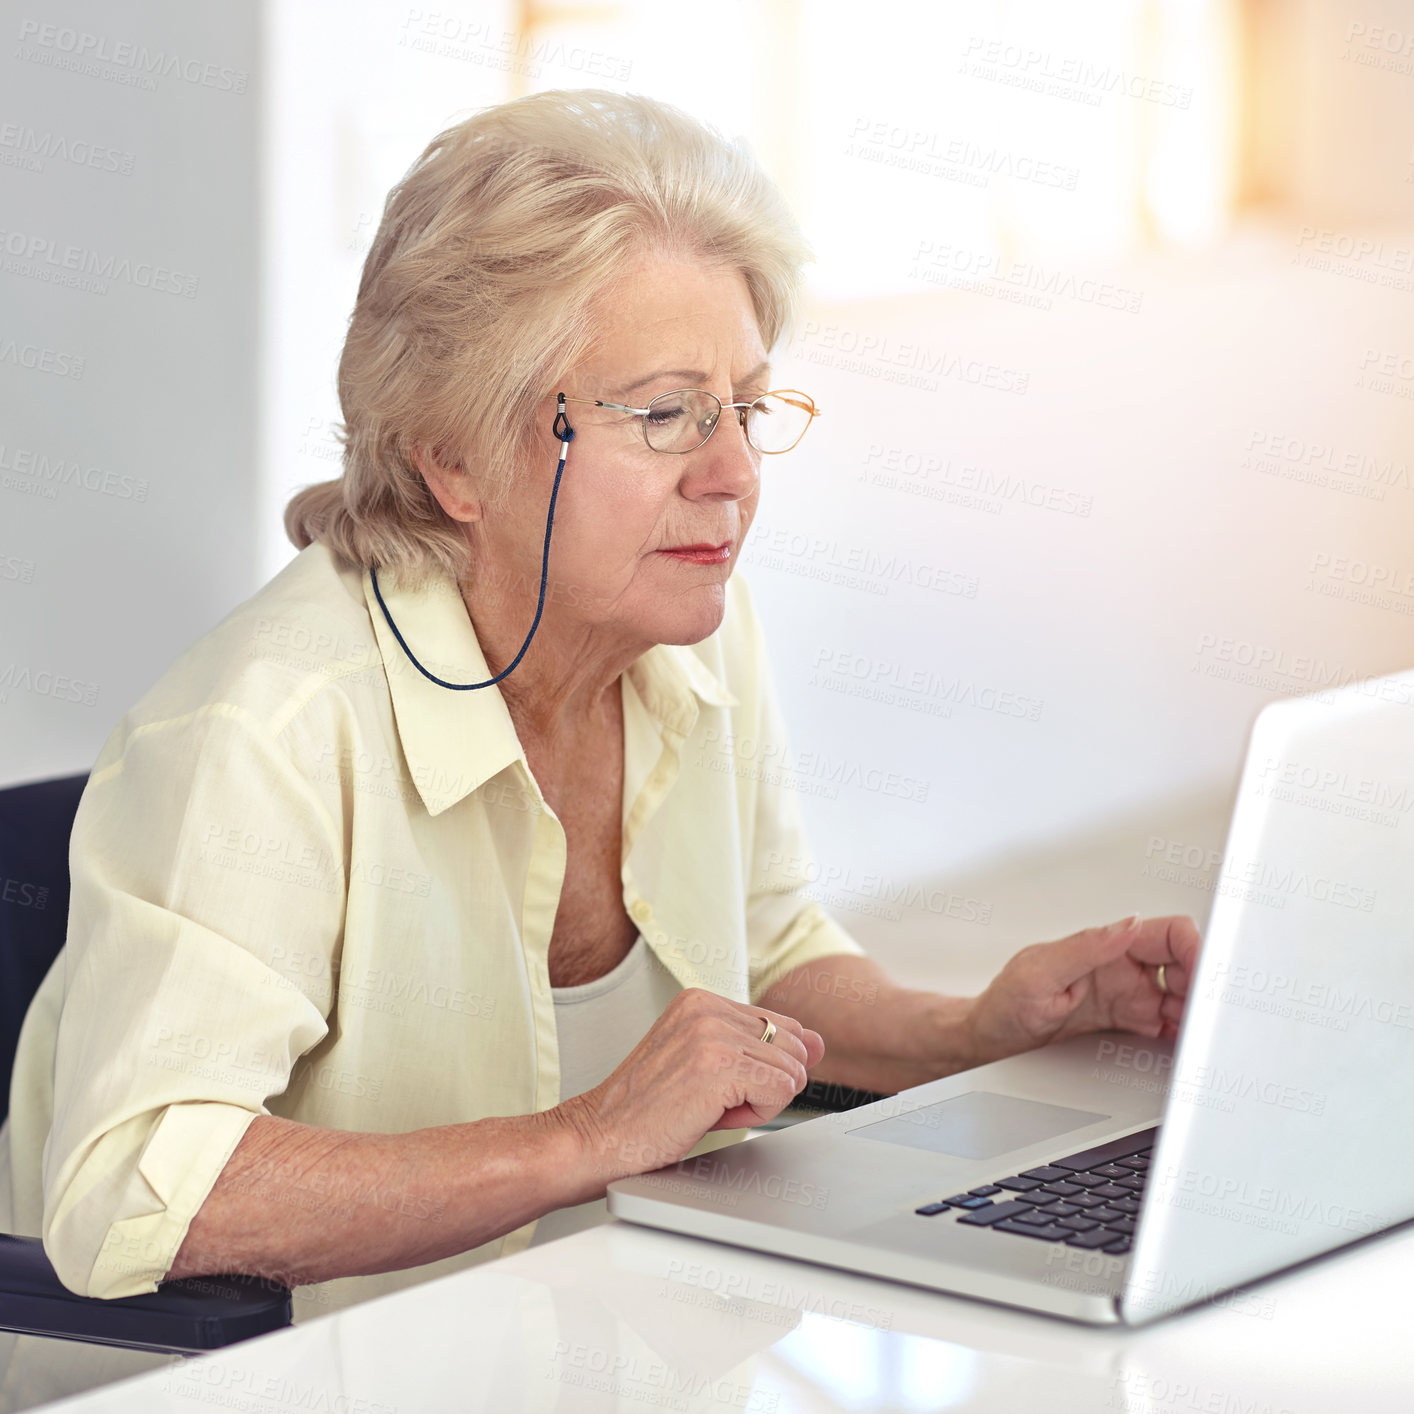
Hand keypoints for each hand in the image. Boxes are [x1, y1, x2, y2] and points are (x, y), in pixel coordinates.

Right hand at [552, 987, 824, 1189]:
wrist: (598, 1138)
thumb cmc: (647, 1110)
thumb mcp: (707, 1065)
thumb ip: (762, 1048)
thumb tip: (818, 1042)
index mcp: (701, 999)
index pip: (782, 1025)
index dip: (764, 1068)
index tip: (719, 1085)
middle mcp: (707, 1006)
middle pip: (794, 1047)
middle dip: (766, 1084)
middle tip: (712, 1100)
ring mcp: (711, 1033)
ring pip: (792, 1070)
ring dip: (760, 1101)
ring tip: (707, 1106)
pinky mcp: (718, 1065)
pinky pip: (783, 1090)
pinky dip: (759, 1113)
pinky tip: (714, 1115)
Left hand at [965, 914, 1201, 1065]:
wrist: (993, 1037)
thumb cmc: (1006, 1002)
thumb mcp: (1039, 972)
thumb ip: (1085, 948)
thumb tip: (1128, 924)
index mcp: (1108, 946)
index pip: (1171, 934)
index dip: (1196, 951)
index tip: (1205, 979)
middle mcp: (1124, 967)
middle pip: (1187, 967)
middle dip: (1204, 989)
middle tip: (1208, 1020)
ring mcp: (1129, 996)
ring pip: (1183, 999)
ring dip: (1196, 1016)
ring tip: (1199, 1039)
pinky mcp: (1127, 1023)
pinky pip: (1168, 1025)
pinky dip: (1182, 1035)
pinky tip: (1183, 1048)